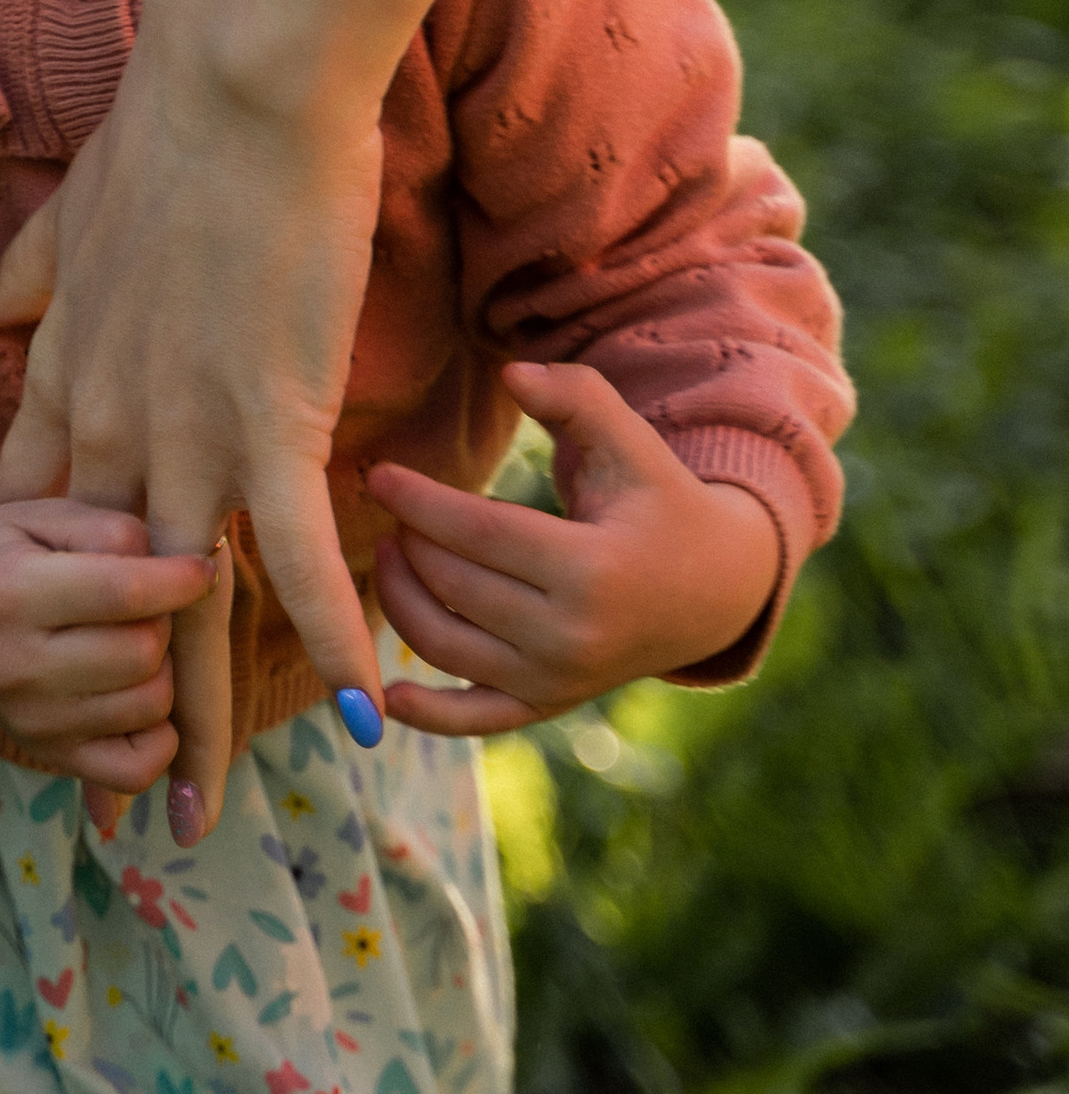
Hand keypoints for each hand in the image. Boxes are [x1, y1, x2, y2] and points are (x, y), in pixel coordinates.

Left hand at [0, 41, 387, 838]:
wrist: (237, 81)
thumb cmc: (168, 128)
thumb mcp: (71, 211)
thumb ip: (33, 275)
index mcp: (63, 376)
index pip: (38, 526)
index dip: (43, 611)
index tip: (38, 676)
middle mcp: (111, 426)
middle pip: (102, 601)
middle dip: (104, 709)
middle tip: (102, 808)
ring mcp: (186, 430)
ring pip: (185, 607)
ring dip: (198, 717)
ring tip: (195, 813)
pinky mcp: (268, 416)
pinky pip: (295, 554)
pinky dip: (333, 633)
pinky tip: (365, 711)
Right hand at [0, 499, 212, 791]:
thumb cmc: (3, 553)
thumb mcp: (43, 515)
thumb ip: (110, 531)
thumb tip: (177, 570)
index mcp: (11, 592)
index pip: (122, 593)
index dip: (180, 579)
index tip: (202, 566)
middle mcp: (15, 665)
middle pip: (142, 653)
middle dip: (164, 622)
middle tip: (147, 604)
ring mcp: (31, 720)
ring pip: (150, 705)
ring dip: (163, 671)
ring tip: (134, 643)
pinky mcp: (48, 754)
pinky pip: (136, 769)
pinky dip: (159, 737)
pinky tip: (139, 696)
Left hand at [368, 360, 778, 733]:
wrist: (713, 589)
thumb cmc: (659, 501)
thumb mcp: (631, 442)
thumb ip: (576, 397)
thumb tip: (512, 374)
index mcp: (594, 570)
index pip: (479, 533)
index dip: (419, 502)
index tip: (379, 475)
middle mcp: (574, 637)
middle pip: (456, 587)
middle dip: (409, 543)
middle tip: (390, 509)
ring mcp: (559, 680)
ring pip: (446, 647)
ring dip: (400, 602)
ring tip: (391, 554)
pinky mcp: (549, 703)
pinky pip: (475, 719)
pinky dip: (427, 714)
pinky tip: (384, 695)